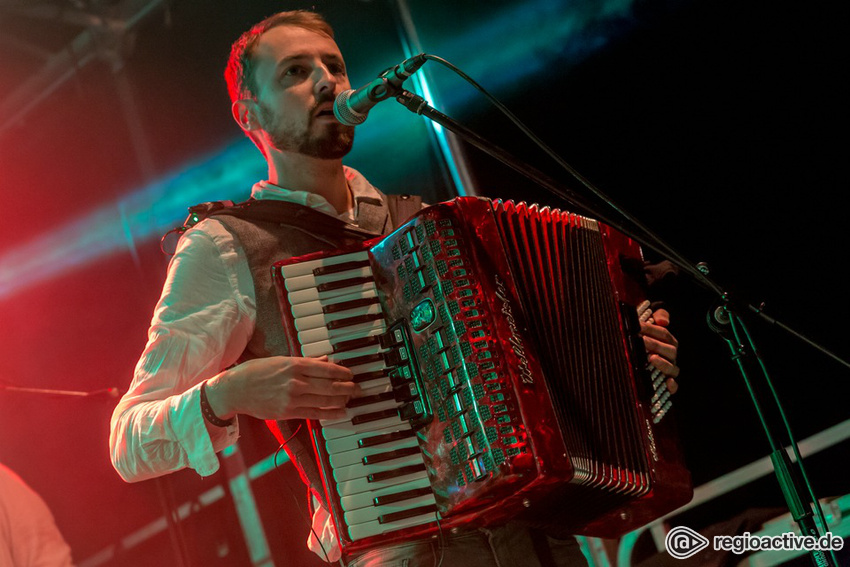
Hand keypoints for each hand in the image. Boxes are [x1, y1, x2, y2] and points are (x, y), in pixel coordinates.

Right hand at [204, 355, 358, 420]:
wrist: (233, 390)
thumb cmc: (255, 372)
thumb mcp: (280, 360)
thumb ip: (304, 361)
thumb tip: (325, 360)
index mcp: (294, 364)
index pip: (326, 368)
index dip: (343, 372)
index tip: (351, 374)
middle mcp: (296, 381)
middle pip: (330, 385)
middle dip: (348, 387)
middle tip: (358, 388)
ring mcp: (292, 398)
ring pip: (325, 400)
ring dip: (342, 400)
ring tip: (352, 399)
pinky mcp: (288, 412)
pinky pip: (315, 413)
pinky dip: (331, 413)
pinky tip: (342, 412)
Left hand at [640, 308, 679, 393]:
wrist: (637, 361)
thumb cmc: (642, 337)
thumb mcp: (650, 322)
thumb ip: (658, 315)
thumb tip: (663, 321)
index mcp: (668, 341)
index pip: (663, 333)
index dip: (651, 329)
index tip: (638, 325)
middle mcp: (670, 355)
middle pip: (669, 350)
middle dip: (655, 344)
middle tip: (641, 340)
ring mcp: (669, 370)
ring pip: (672, 368)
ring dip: (663, 363)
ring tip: (651, 358)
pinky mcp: (666, 383)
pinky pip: (674, 387)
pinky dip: (672, 386)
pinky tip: (668, 382)